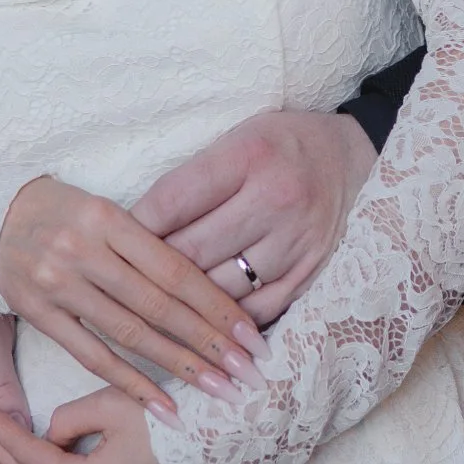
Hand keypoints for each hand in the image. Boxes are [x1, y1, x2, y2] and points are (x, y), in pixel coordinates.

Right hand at [0, 176, 266, 418]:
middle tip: (248, 372)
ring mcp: (57, 284)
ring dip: (179, 367)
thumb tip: (213, 291)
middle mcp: (82, 250)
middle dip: (209, 343)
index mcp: (109, 218)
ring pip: (130, 334)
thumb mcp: (107, 211)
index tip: (252, 335)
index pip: (176, 269)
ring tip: (218, 391)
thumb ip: (150, 246)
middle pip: (158, 305)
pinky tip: (164, 406)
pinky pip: (92, 356)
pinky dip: (132, 383)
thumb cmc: (66, 213)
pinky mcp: (37, 314)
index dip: (217, 305)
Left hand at [133, 110, 376, 324]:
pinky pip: (258, 311)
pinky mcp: (311, 272)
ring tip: (153, 309)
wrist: (354, 158)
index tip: (109, 244)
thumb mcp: (237, 138)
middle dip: (149, 273)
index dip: (134, 228)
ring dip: (184, 304)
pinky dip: (226, 321)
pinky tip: (202, 325)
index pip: (173, 201)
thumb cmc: (281, 145)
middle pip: (192, 252)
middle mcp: (275, 200)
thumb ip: (193, 180)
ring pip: (220, 290)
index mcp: (249, 157)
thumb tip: (135, 227)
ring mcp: (296, 241)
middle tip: (120, 285)